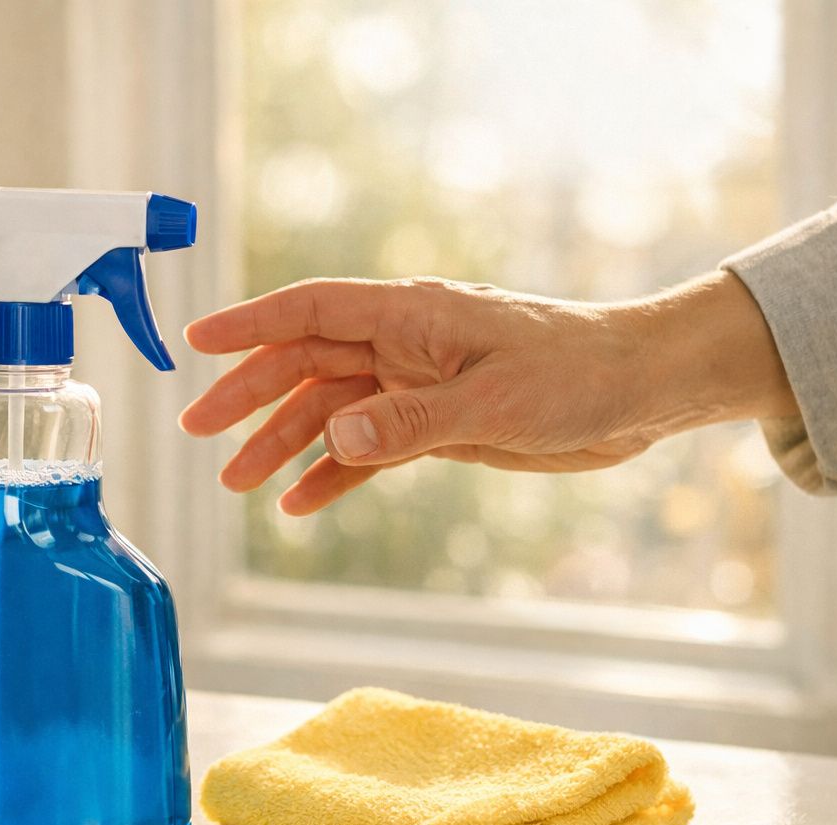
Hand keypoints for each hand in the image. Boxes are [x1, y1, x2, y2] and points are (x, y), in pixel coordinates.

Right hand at [178, 271, 796, 514]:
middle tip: (198, 430)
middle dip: (249, 395)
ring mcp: (416, 384)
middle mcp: (404, 344)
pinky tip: (301, 502)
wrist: (640, 392)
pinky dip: (333, 473)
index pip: (311, 310)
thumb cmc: (578, 372)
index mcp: (412, 316)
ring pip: (330, 410)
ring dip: (283, 443)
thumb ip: (410, 420)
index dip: (250, 325)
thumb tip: (334, 434)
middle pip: (305, 363)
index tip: (196, 341)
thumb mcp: (495, 400)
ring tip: (237, 482)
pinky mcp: (436, 423)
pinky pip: (368, 448)